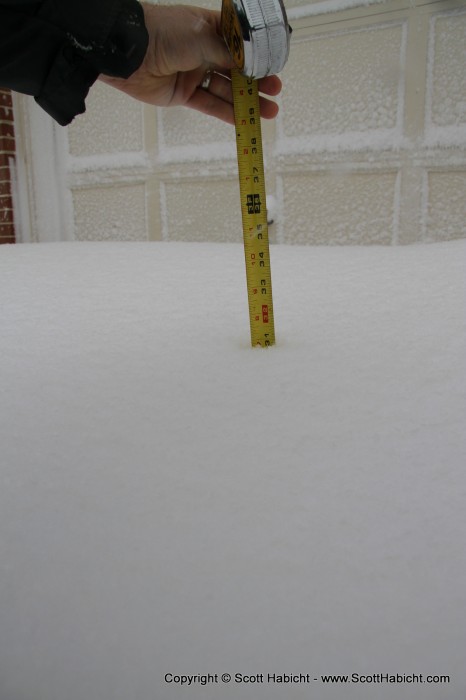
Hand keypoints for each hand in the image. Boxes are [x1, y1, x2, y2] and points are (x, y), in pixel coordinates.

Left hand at [99, 3, 281, 123]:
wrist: (129, 52)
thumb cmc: (163, 33)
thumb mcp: (202, 37)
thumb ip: (228, 53)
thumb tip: (250, 64)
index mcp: (209, 29)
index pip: (240, 43)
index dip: (257, 55)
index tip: (274, 65)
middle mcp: (203, 50)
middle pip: (236, 69)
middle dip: (257, 81)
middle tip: (276, 90)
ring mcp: (194, 73)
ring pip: (226, 90)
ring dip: (247, 101)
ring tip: (270, 110)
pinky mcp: (184, 94)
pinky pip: (210, 105)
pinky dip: (227, 113)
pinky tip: (244, 120)